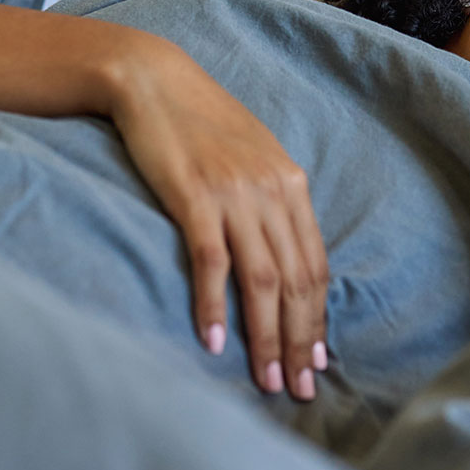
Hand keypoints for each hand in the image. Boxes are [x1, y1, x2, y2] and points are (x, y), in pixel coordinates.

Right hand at [108, 43, 329, 400]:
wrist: (152, 79)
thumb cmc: (198, 122)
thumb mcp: (251, 157)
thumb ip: (272, 201)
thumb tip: (282, 256)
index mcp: (292, 184)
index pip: (314, 266)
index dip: (317, 319)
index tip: (315, 361)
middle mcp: (273, 190)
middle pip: (296, 280)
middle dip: (298, 341)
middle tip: (297, 389)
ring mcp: (235, 193)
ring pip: (263, 279)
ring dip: (266, 336)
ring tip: (265, 379)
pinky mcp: (194, 195)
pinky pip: (212, 261)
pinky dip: (215, 305)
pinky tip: (214, 339)